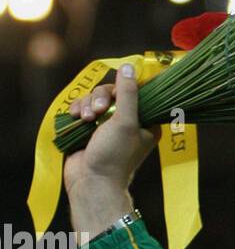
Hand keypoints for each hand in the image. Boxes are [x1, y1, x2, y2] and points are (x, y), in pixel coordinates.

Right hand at [63, 64, 160, 200]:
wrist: (91, 182)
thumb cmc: (114, 155)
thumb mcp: (125, 121)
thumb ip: (128, 93)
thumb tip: (129, 67)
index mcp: (145, 122)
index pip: (136, 92)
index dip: (124, 88)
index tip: (115, 97)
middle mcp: (128, 122)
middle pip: (112, 92)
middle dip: (100, 98)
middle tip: (97, 111)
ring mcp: (107, 125)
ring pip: (94, 99)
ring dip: (87, 104)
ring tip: (85, 119)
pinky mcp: (89, 129)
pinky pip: (83, 108)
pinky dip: (77, 110)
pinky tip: (75, 118)